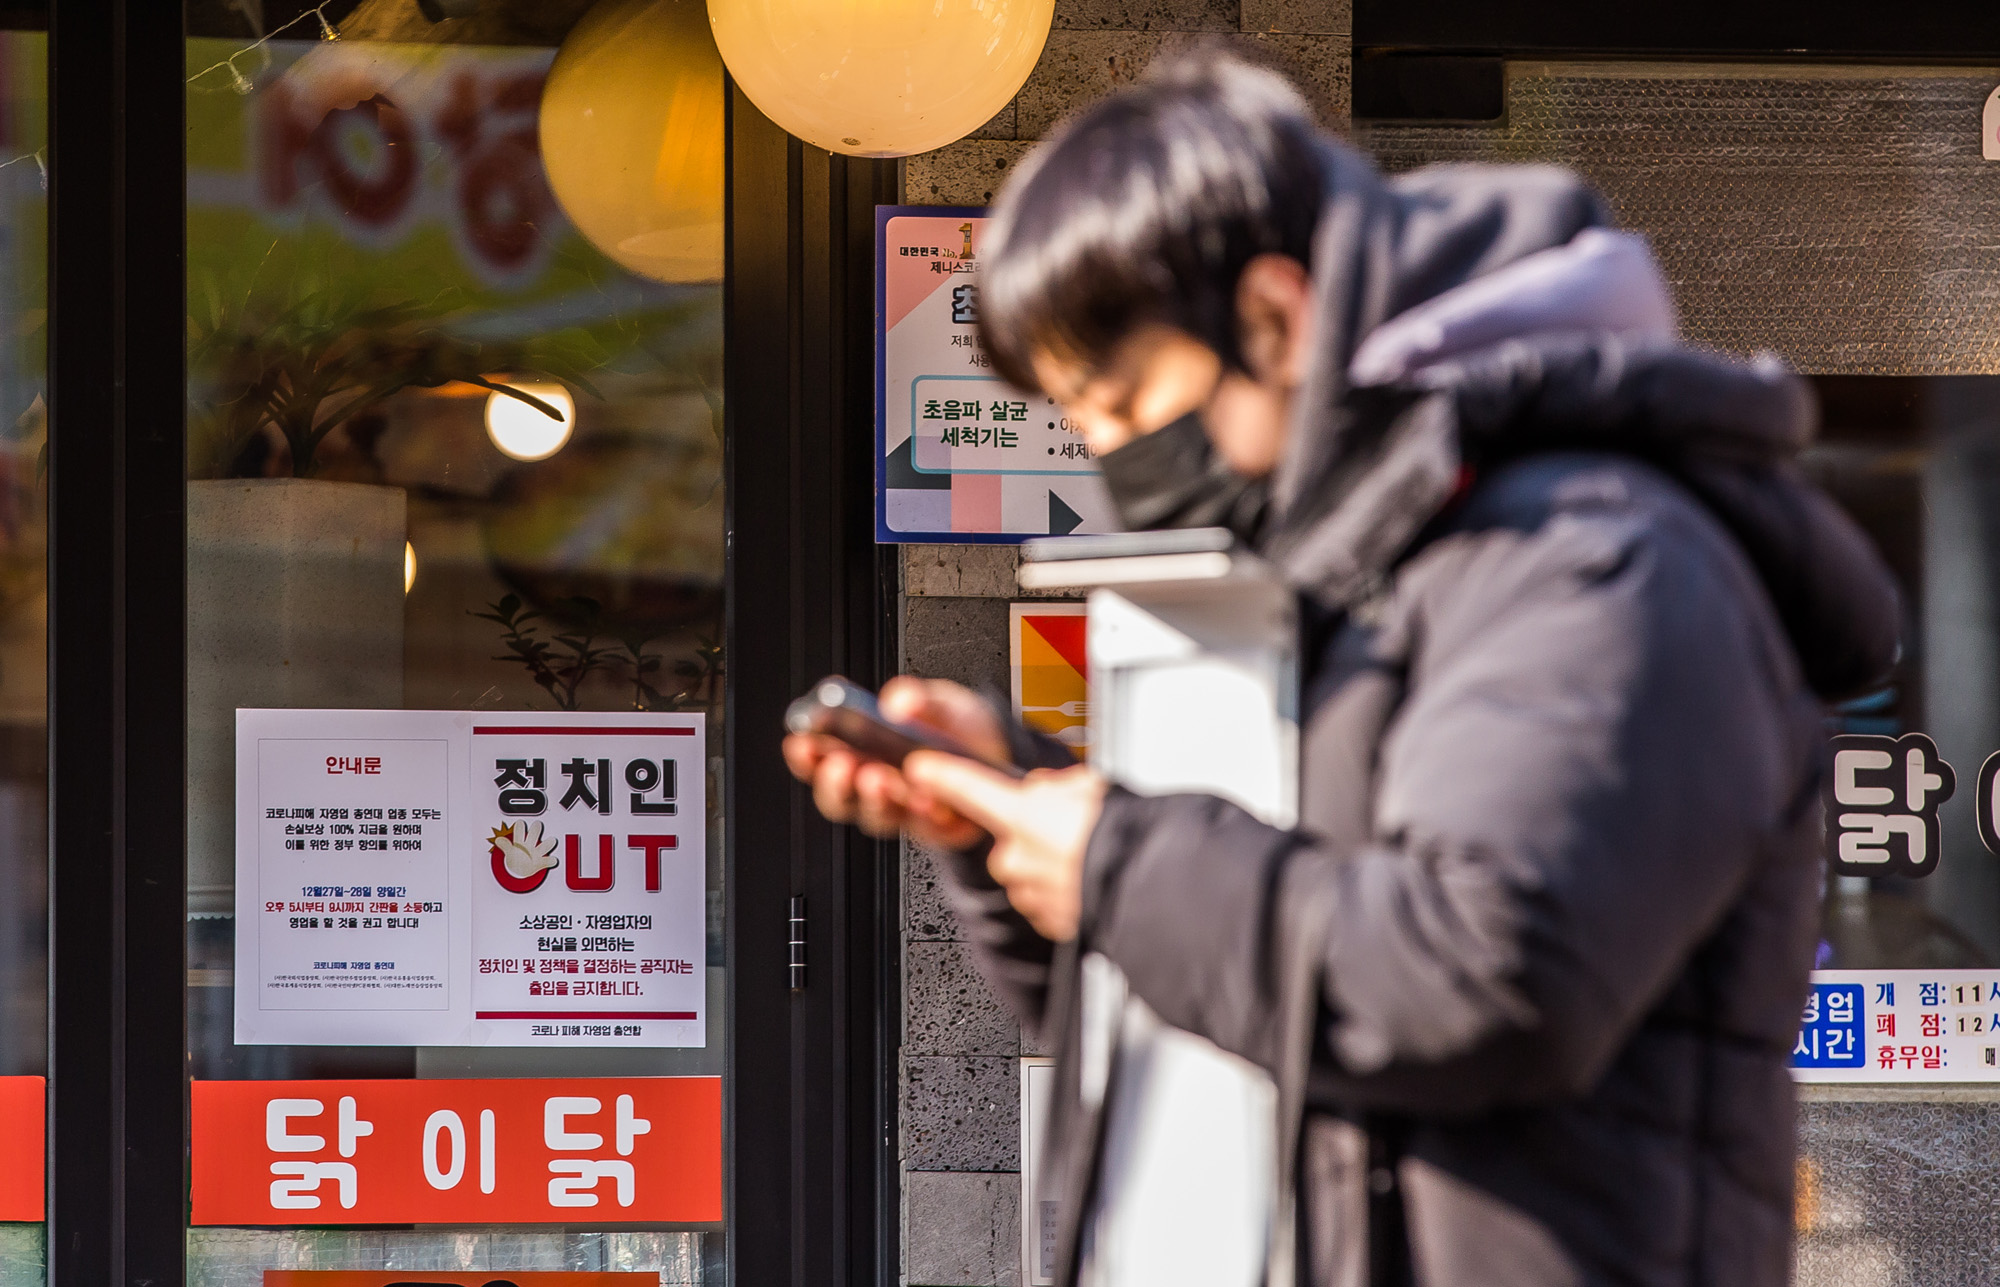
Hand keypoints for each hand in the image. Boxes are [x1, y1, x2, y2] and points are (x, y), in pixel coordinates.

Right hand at [781, 676, 1009, 848]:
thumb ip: (923, 700)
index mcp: (865, 750)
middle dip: (835, 783)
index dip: (807, 756)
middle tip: (841, 765)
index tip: (800, 742)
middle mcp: (877, 784)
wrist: (1003, 755)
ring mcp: (904, 809)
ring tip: (879, 781)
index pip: (822, 759)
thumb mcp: (944, 703)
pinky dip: (923, 814)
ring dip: (874, 800)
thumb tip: (899, 702)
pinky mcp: (936, 828)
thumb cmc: (961, 729)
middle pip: (841, 796)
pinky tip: (926, 800)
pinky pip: (924, 828)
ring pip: (876, 816)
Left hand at [903, 753, 1106, 941]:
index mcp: (1022, 815)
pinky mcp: (1049, 921)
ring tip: (1091, 853)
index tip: (920, 768)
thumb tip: (1050, 793)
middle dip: (1035, 831)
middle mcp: (1016, 857)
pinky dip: (1066, 888)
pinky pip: (1048, 898)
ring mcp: (1030, 893)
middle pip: (1011, 837)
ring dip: (1054, 862)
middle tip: (1074, 824)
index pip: (968, 789)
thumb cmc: (1121, 836)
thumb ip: (1059, 788)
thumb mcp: (1092, 787)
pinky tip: (1093, 877)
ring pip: (1030, 870)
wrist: (1143, 887)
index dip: (942, 776)